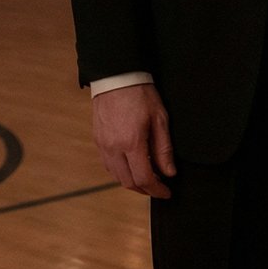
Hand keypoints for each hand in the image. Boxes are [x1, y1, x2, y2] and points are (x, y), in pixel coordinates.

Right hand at [92, 83, 174, 197]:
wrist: (116, 76)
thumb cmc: (140, 93)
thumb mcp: (160, 118)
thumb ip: (164, 149)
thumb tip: (169, 172)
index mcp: (132, 142)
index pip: (144, 178)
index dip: (157, 190)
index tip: (167, 192)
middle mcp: (114, 147)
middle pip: (128, 182)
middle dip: (145, 190)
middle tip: (158, 188)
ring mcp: (103, 144)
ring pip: (116, 176)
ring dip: (132, 182)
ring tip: (146, 178)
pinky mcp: (97, 139)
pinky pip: (108, 164)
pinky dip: (120, 172)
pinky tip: (130, 165)